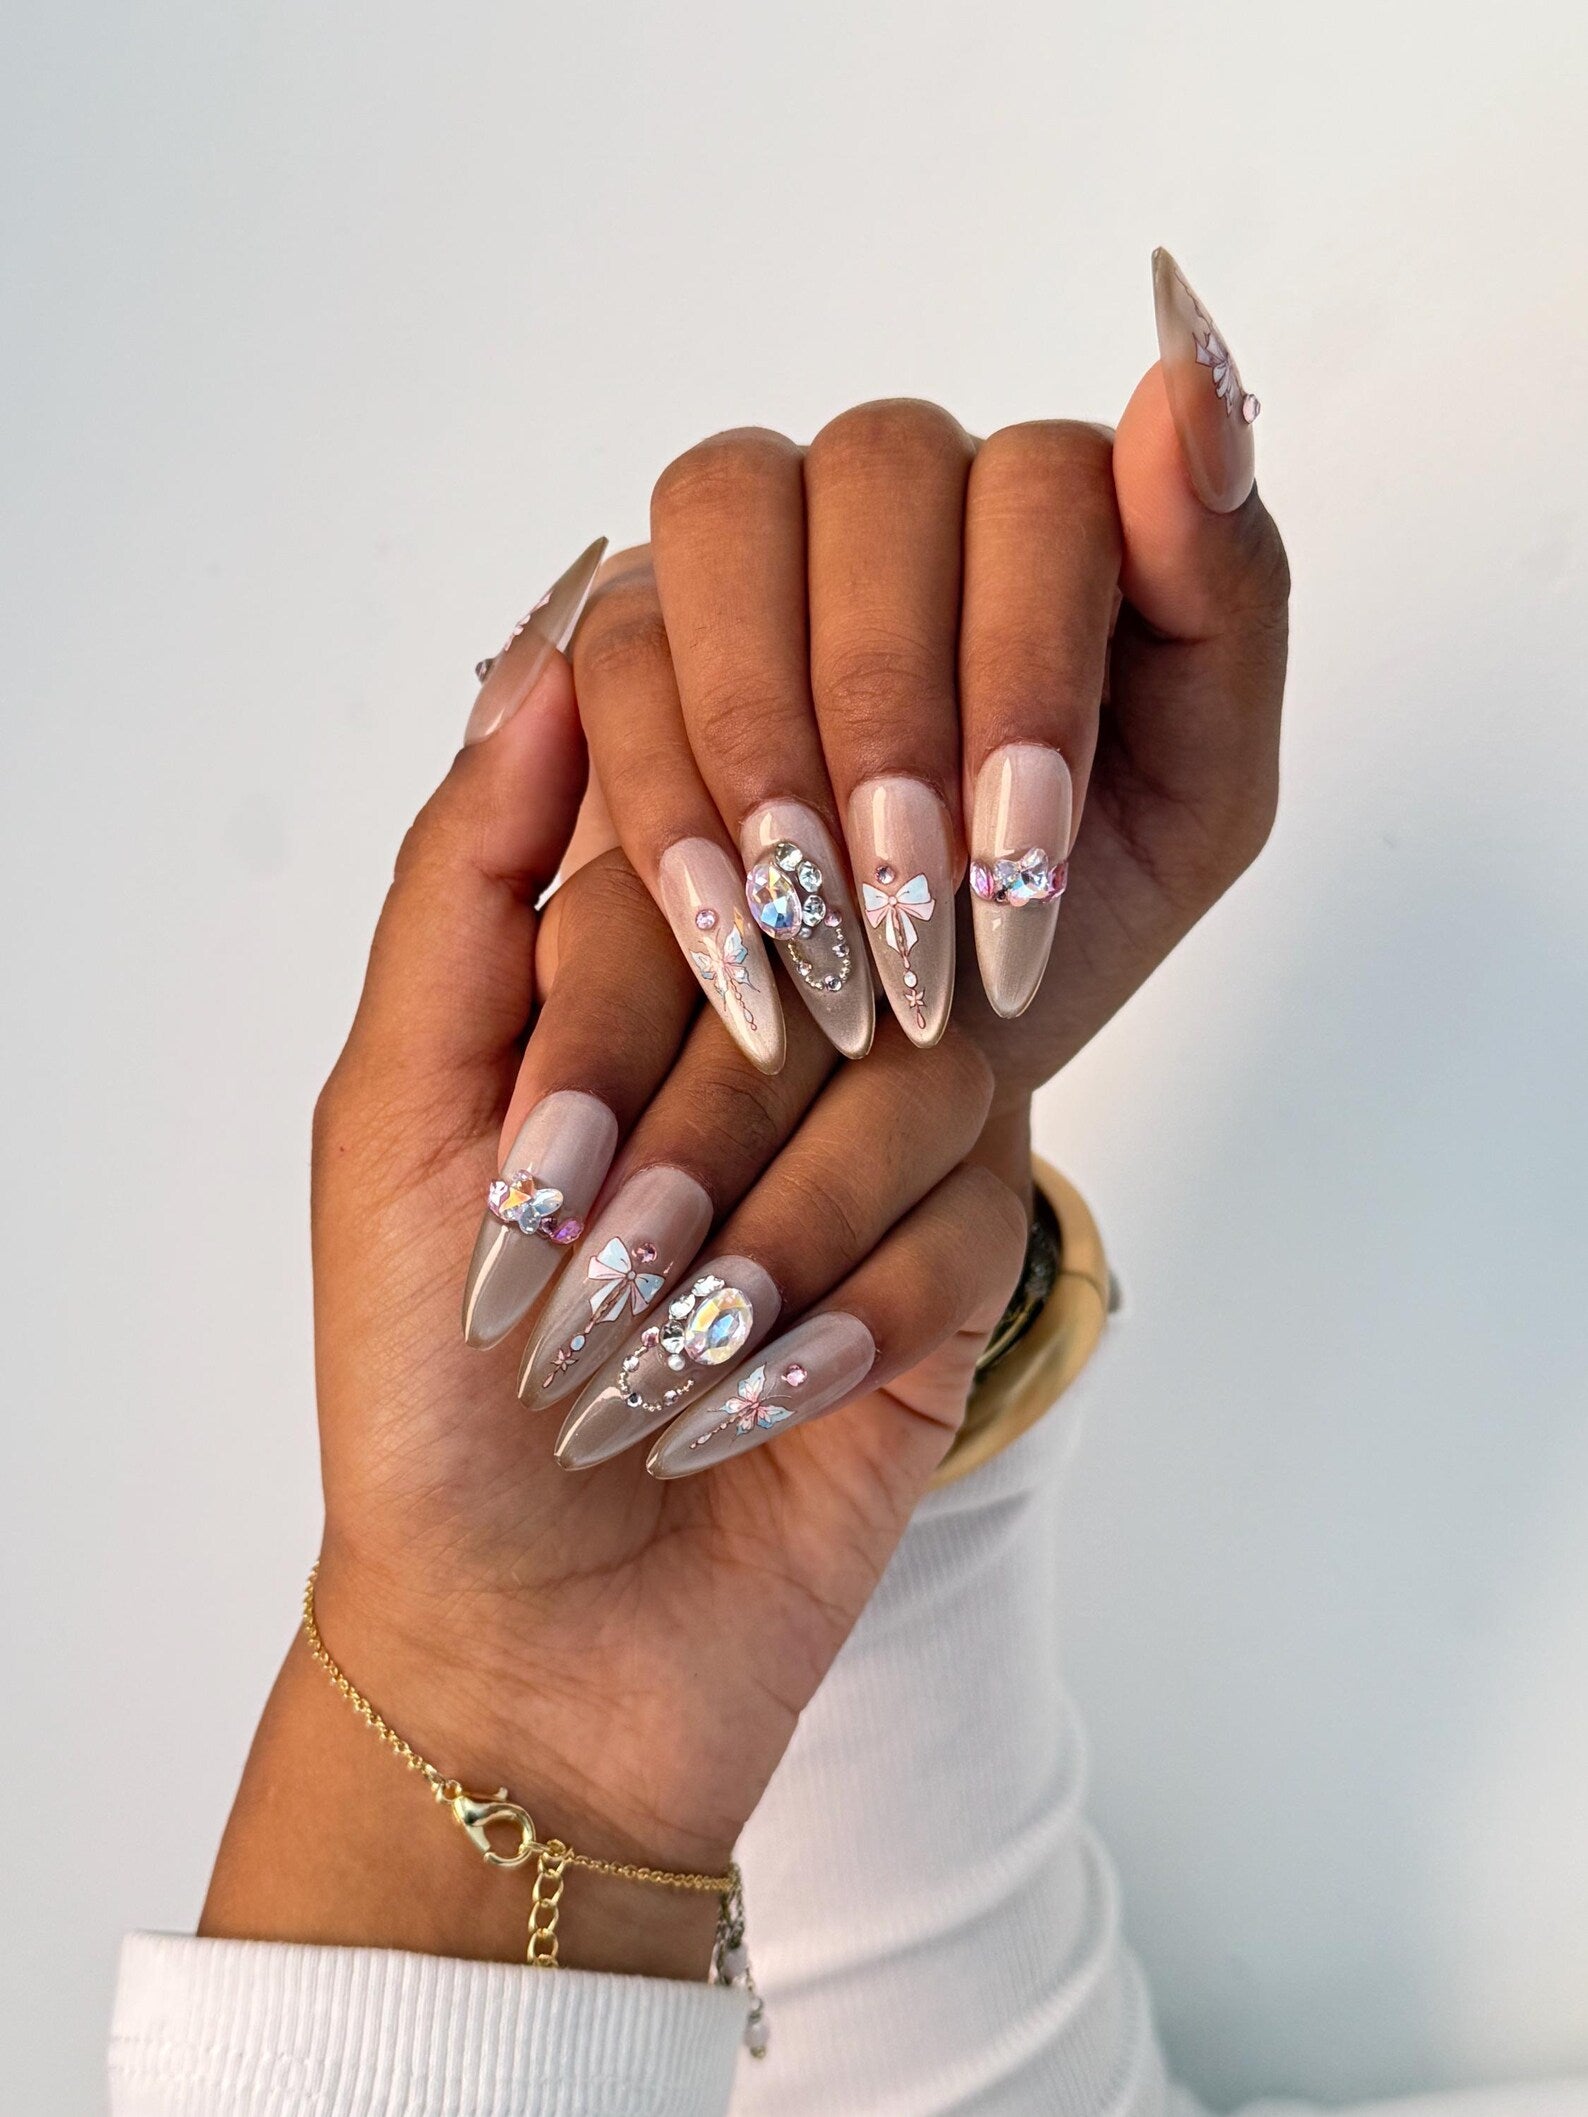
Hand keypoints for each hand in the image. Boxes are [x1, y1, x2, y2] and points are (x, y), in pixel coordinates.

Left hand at [202, 666, 1025, 1978]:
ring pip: (916, 1085)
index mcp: (632, 969)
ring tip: (654, 1369)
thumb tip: (545, 654)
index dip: (625, 998)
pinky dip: (846, 1325)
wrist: (538, 1636)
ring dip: (768, 1244)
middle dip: (687, 1148)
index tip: (540, 1159)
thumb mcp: (392, 1117)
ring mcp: (876, 1139)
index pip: (695, 854)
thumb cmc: (429, 1384)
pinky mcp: (956, 1260)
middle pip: (820, 961)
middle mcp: (771, 1026)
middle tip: (586, 1291)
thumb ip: (463, 886)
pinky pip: (966, 1226)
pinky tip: (749, 1410)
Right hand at [575, 249, 1288, 1120]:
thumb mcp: (1196, 798)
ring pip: (725, 505)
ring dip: (766, 719)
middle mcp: (895, 488)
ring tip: (812, 913)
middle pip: (881, 468)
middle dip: (893, 700)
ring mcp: (749, 539)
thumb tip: (1189, 371)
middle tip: (912, 896)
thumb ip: (1225, 593)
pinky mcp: (624, 627)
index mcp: (1048, 513)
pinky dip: (666, 789)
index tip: (1023, 849)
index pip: (1043, 484)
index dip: (1026, 664)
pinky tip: (725, 920)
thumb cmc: (1060, 921)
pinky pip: (613, 642)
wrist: (910, 1063)